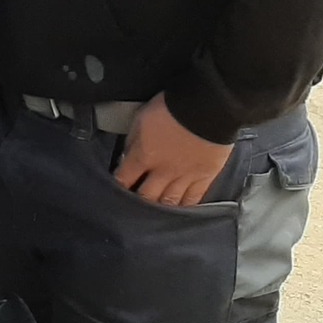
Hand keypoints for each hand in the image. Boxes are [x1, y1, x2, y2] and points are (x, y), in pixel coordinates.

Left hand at [115, 94, 233, 206]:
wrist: (208, 108)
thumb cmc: (172, 108)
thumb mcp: (142, 118)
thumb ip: (133, 140)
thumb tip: (127, 155)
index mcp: (144, 156)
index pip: (124, 178)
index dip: (118, 186)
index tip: (114, 191)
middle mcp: (163, 171)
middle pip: (147, 196)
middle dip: (138, 203)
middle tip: (134, 208)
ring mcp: (185, 176)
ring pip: (170, 201)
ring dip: (160, 209)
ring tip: (155, 214)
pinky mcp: (206, 176)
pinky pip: (194, 198)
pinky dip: (186, 206)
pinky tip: (180, 210)